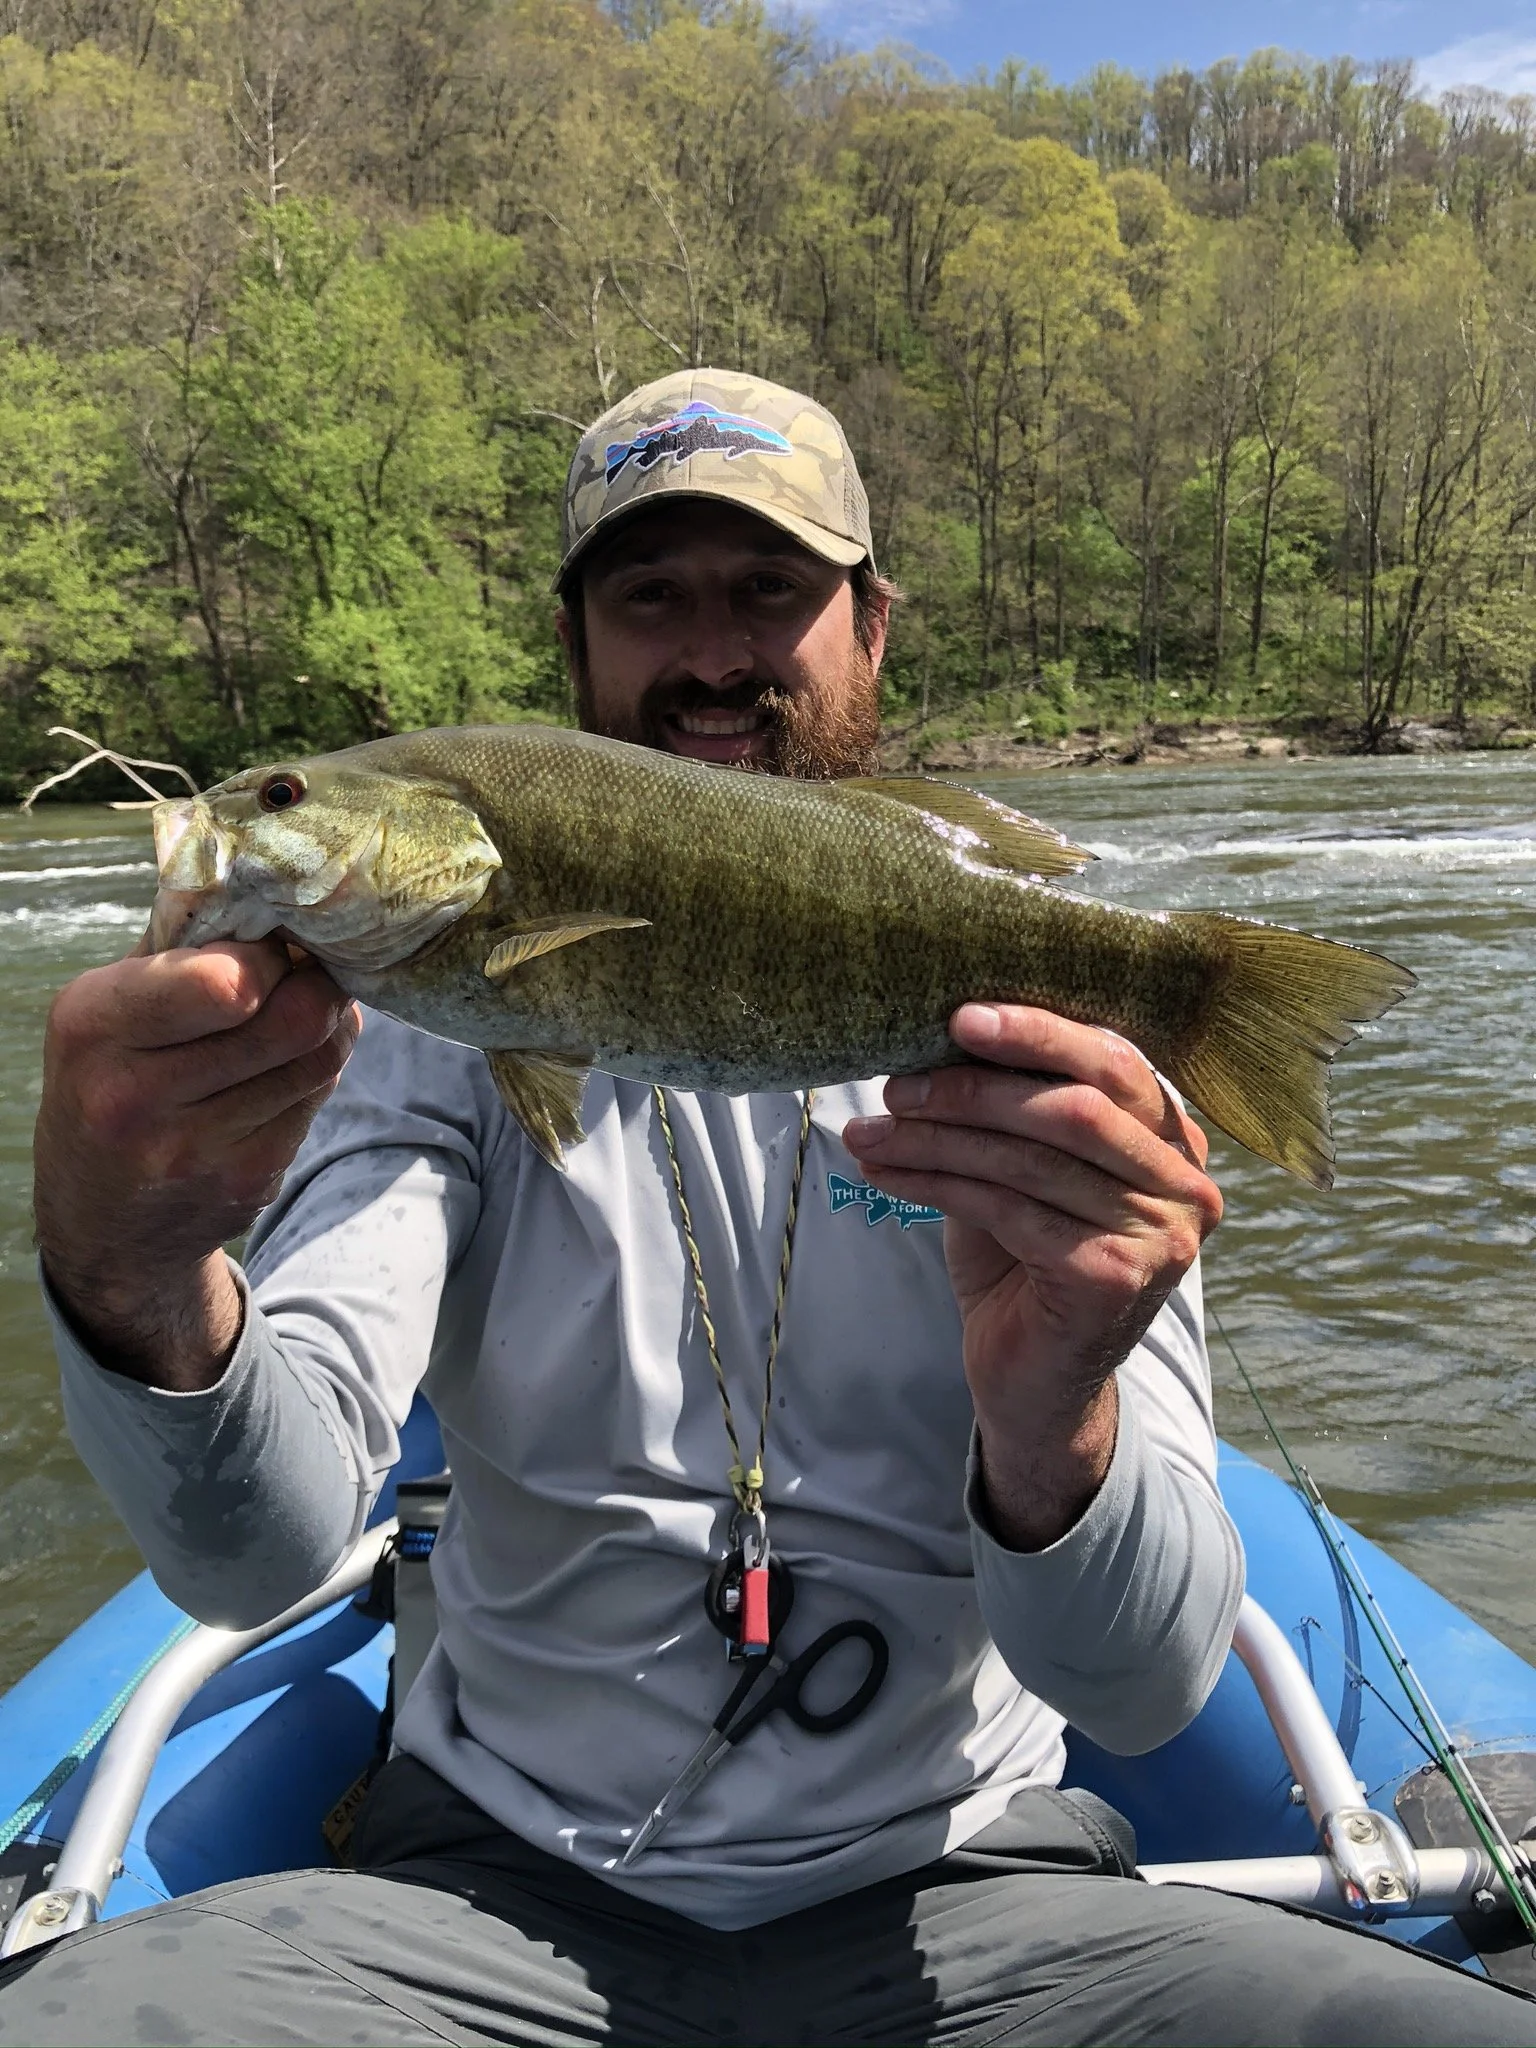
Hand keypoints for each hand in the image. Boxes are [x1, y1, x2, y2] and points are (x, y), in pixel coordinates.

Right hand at [34, 936, 359, 1390]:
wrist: (104, 1221)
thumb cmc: (113, 1078)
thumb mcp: (111, 1004)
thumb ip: (183, 944)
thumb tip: (276, 888)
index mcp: (94, 1025)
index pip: (228, 981)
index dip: (270, 954)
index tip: (267, 944)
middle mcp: (136, 1095)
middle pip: (295, 1017)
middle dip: (313, 982)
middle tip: (301, 972)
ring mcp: (195, 1149)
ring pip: (320, 1055)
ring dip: (325, 1024)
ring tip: (294, 1014)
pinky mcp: (247, 1181)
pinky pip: (319, 1097)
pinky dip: (316, 1070)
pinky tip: (283, 1066)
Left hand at [843, 1004, 1221, 1550]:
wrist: (1032, 1382)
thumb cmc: (1023, 1261)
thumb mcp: (1022, 1168)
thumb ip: (1013, 1107)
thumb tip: (942, 1034)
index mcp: (1174, 1139)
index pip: (1114, 1060)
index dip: (1038, 1032)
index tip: (958, 1016)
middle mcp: (1185, 1184)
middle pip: (1077, 1105)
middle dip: (977, 1087)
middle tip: (898, 1083)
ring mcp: (1159, 1235)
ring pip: (1031, 1157)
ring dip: (937, 1138)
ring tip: (870, 1130)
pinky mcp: (1113, 1277)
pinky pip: (1009, 1207)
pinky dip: (935, 1183)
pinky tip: (885, 1172)